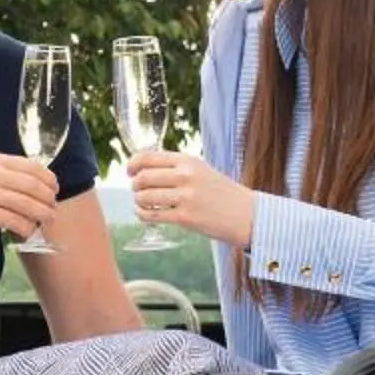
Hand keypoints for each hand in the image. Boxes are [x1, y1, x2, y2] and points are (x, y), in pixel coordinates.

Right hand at [0, 153, 59, 239]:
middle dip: (49, 200)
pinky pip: (15, 221)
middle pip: (34, 186)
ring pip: (28, 204)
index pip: (33, 167)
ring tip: (45, 222)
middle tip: (52, 211)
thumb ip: (5, 175)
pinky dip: (26, 228)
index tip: (54, 191)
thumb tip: (35, 185)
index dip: (49, 180)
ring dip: (42, 215)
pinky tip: (27, 231)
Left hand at [126, 148, 256, 249]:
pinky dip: (142, 215)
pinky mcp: (185, 217)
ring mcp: (185, 197)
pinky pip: (152, 215)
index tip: (129, 172)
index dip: (132, 164)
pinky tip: (145, 214)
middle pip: (142, 177)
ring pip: (144, 197)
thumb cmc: (220, 192)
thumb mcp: (201, 169)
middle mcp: (185, 176)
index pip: (147, 156)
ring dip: (138, 201)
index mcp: (188, 160)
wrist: (245, 214)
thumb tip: (144, 168)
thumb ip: (176, 167)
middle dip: (134, 185)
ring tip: (142, 203)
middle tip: (137, 190)